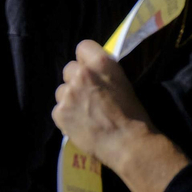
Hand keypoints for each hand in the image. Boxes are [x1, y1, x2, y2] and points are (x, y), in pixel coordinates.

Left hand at [52, 41, 154, 167]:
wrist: (128, 144)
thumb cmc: (133, 115)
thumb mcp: (123, 83)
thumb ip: (104, 73)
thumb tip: (93, 71)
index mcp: (101, 63)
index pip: (82, 47)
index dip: (86, 59)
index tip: (91, 70)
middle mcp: (81, 74)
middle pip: (69, 69)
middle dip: (76, 80)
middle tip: (88, 95)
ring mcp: (68, 94)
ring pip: (61, 90)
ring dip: (70, 98)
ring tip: (84, 113)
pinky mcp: (59, 113)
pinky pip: (58, 110)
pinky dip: (67, 117)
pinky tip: (80, 125)